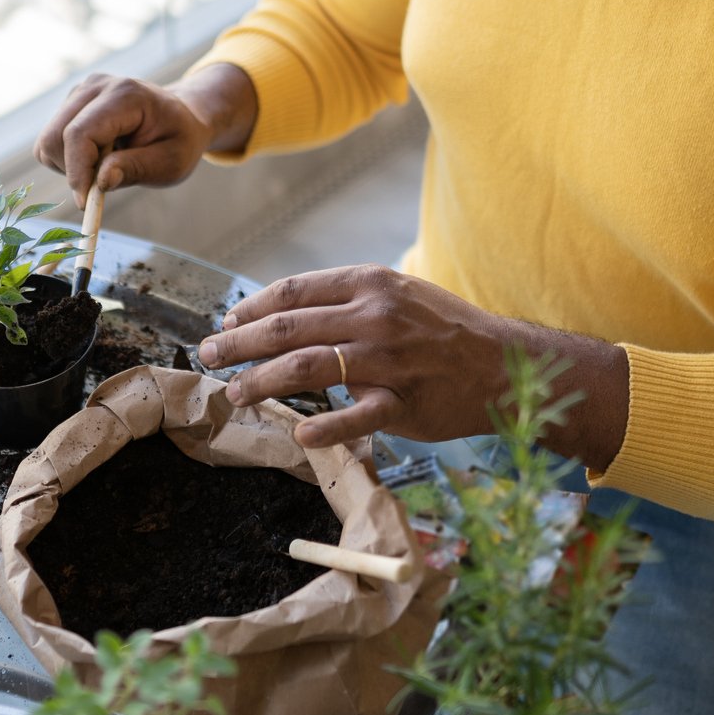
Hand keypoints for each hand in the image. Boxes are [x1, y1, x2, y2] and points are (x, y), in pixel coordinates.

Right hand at [33, 66, 255, 207]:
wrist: (179, 118)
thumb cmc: (178, 140)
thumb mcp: (170, 162)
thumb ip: (136, 169)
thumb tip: (100, 183)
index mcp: (125, 95)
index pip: (80, 133)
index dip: (77, 171)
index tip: (86, 203)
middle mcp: (96, 86)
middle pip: (55, 137)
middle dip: (74, 170)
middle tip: (106, 181)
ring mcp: (80, 93)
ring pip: (48, 142)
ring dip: (72, 166)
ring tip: (109, 162)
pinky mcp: (71, 104)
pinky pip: (51, 143)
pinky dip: (68, 160)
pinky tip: (99, 155)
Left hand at [199, 265, 628, 463]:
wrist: (504, 362)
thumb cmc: (442, 330)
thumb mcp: (396, 294)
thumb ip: (345, 301)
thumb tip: (284, 313)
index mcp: (369, 283)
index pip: (293, 291)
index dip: (251, 307)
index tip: (227, 320)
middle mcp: (373, 315)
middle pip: (287, 327)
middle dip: (238, 342)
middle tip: (209, 355)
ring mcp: (388, 359)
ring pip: (307, 367)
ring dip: (260, 381)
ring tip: (235, 393)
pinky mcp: (405, 401)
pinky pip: (358, 415)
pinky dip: (326, 424)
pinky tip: (299, 431)